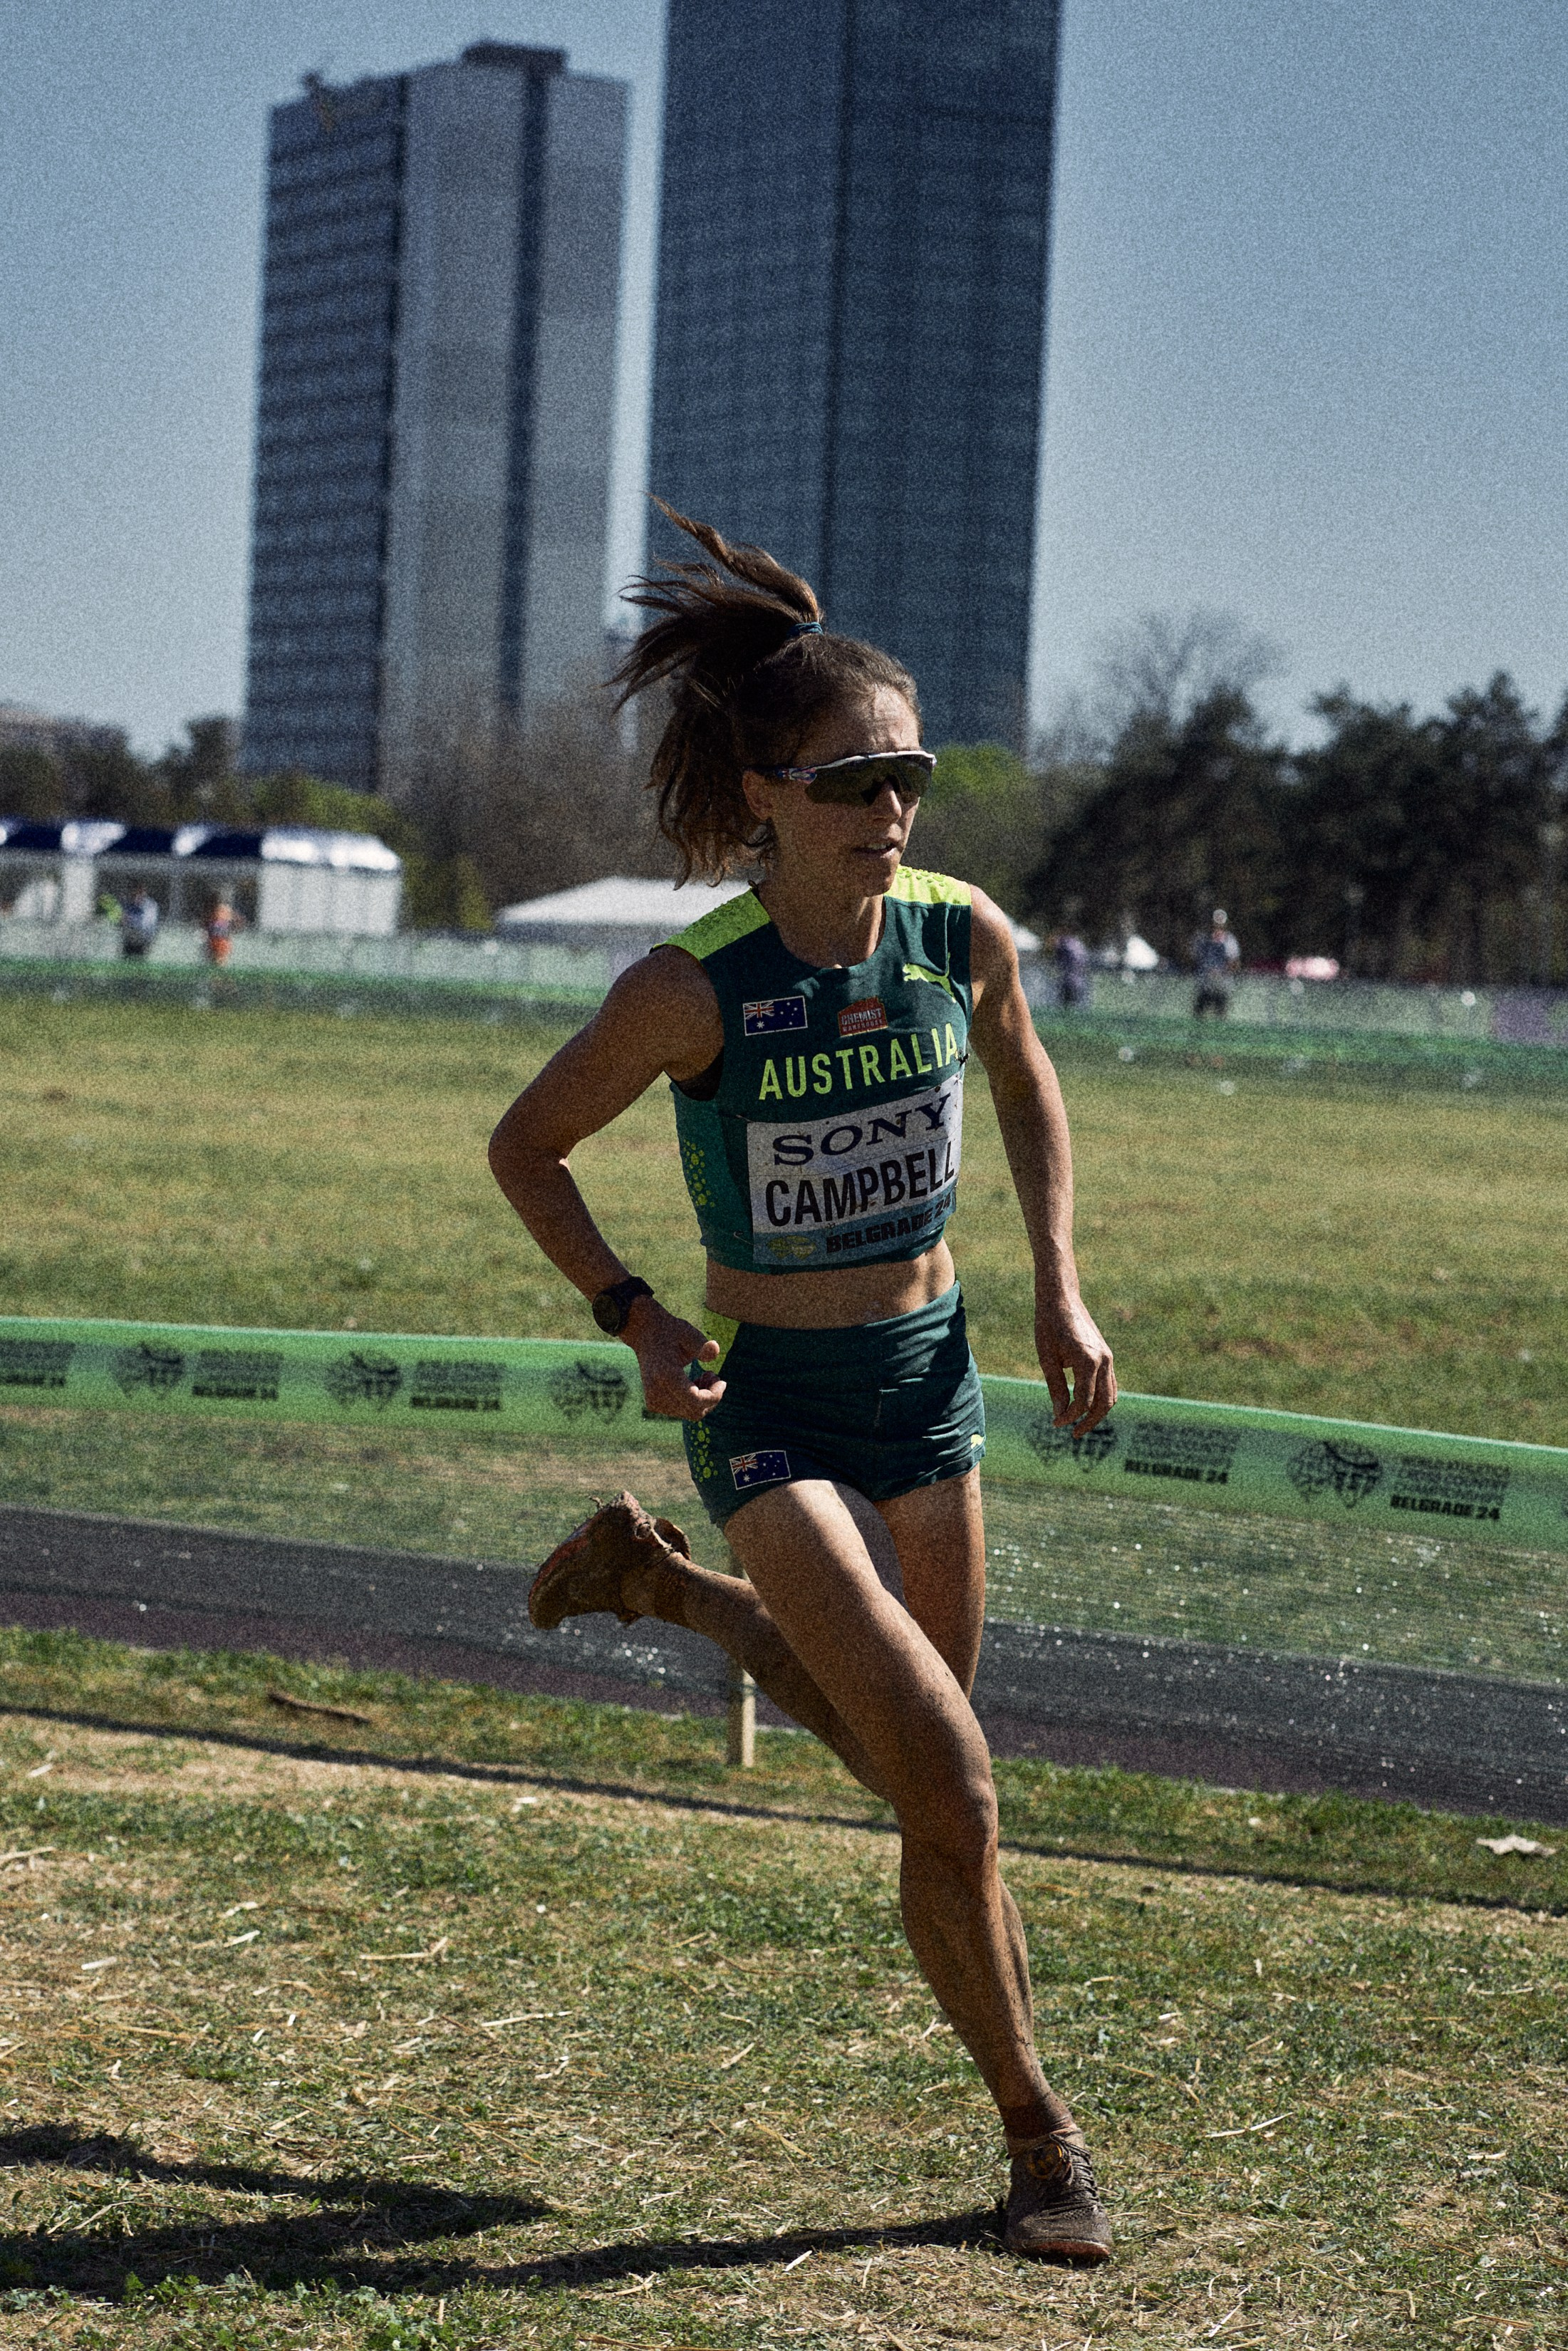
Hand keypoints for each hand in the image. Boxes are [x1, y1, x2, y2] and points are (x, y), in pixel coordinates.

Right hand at [626, 1296, 725, 1421]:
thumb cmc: (669, 1332)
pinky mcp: (654, 1403)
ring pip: (689, 1413)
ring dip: (703, 1399)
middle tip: (713, 1375)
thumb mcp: (687, 1332)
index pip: (695, 1400)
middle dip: (711, 1398)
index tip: (723, 1381)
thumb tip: (715, 1350)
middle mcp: (656, 1392)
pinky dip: (693, 1401)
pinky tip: (695, 1382)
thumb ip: (702, 1344)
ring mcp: (653, 1400)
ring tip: (705, 1376)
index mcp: (665, 1376)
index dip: (714, 1396)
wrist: (644, 1335)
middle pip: (694, 1411)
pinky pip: (682, 1411)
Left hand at [1036, 1288, 1115, 1433]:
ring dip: (1098, 1412)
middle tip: (1073, 1434)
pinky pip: (1109, 1383)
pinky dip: (1101, 1398)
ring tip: (1080, 1423)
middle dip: (1089, 1421)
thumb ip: (1056, 1388)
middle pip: (1104, 1403)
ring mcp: (1108, 1357)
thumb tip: (1060, 1415)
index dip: (1069, 1416)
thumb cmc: (1048, 1326)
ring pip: (1111, 1395)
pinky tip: (1085, 1405)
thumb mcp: (1047, 1359)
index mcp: (1087, 1360)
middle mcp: (1103, 1360)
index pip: (1083, 1401)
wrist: (1061, 1297)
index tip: (1055, 1423)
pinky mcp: (1106, 1355)